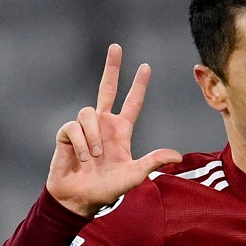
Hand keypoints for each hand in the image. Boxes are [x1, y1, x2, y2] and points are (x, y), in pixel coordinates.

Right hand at [49, 44, 181, 215]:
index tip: (146, 67)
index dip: (139, 86)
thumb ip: (153, 162)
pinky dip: (81, 144)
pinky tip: (83, 158)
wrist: (80, 199)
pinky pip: (74, 128)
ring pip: (88, 112)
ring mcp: (85, 129)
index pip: (132, 103)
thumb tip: (178, 156)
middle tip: (116, 47)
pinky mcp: (67, 135)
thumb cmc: (107, 189)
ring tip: (96, 157)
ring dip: (94, 137)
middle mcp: (103, 125)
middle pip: (107, 88)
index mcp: (121, 132)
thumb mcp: (134, 175)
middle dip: (112, 68)